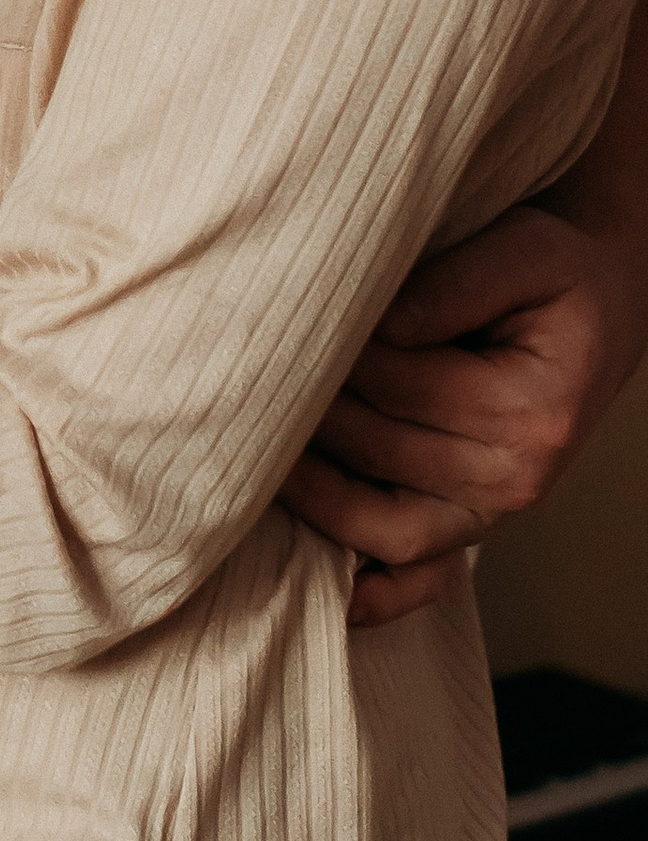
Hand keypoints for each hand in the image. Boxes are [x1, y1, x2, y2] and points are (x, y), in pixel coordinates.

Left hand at [284, 200, 647, 628]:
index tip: (282, 313)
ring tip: (244, 443)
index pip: (398, 382)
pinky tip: (324, 585)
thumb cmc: (556, 275)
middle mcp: (515, 477)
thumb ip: (451, 284)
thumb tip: (374, 322)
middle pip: (377, 447)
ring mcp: (493, 513)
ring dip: (308, 487)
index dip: (332, 348)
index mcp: (530, 410)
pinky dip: (371, 590)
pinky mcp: (473, 526)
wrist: (604, 309)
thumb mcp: (525, 250)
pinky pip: (416, 576)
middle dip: (304, 410)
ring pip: (378, 520)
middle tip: (235, 369)